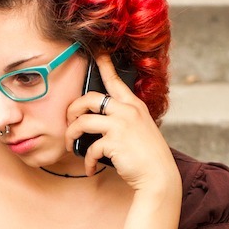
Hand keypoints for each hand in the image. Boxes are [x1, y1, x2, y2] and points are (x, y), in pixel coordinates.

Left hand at [65, 55, 179, 194]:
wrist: (159, 176)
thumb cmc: (147, 155)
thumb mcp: (140, 129)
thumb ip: (124, 119)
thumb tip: (97, 119)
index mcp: (134, 105)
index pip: (115, 80)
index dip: (103, 64)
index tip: (96, 51)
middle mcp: (128, 111)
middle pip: (89, 98)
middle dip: (73, 110)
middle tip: (69, 123)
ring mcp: (121, 125)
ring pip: (82, 121)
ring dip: (71, 135)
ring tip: (71, 146)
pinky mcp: (114, 142)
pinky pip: (90, 148)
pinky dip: (87, 160)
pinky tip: (89, 168)